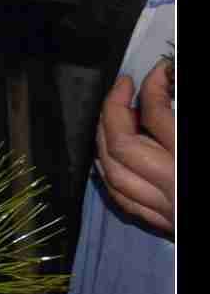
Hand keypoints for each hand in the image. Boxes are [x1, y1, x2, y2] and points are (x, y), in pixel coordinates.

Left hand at [96, 61, 174, 235]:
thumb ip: (185, 118)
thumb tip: (177, 78)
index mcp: (189, 160)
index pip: (156, 115)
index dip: (153, 87)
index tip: (160, 70)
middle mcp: (173, 184)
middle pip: (122, 144)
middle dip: (114, 109)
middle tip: (124, 87)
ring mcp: (166, 207)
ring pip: (113, 172)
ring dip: (103, 138)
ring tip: (112, 114)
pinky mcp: (166, 224)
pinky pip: (122, 198)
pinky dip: (109, 174)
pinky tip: (108, 158)